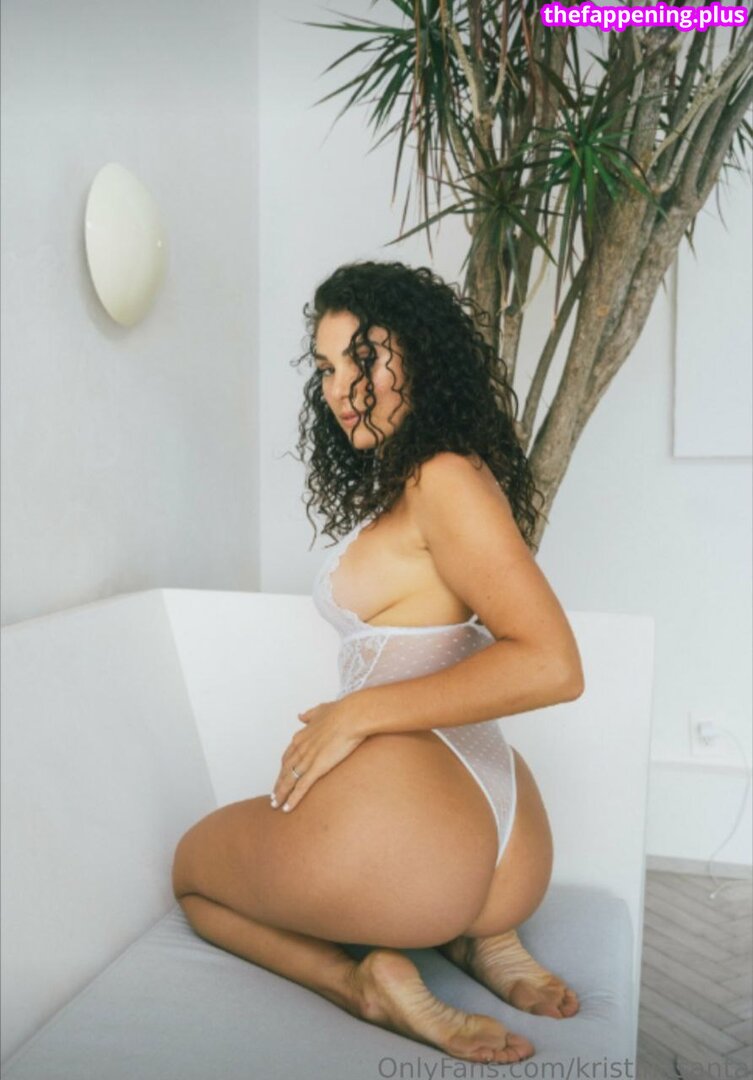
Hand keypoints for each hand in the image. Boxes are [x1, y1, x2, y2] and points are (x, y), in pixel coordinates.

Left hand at [270, 695, 369, 812]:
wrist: (352, 716)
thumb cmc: (341, 712)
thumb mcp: (321, 710)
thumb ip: (309, 715)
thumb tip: (300, 716)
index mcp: (301, 736)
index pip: (288, 756)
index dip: (283, 767)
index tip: (281, 775)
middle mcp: (300, 748)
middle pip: (285, 770)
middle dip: (279, 783)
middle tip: (274, 795)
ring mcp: (307, 759)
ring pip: (289, 780)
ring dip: (281, 794)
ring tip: (276, 804)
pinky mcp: (317, 768)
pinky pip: (301, 787)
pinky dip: (292, 799)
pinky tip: (287, 808)